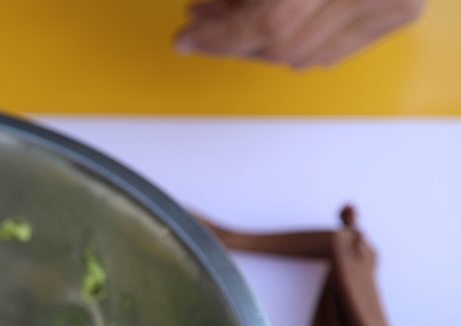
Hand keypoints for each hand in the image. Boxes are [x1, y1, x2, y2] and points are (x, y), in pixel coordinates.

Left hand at [175, 0, 424, 68]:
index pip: (270, 21)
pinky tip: (268, 28)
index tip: (187, 36)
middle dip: (232, 41)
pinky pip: (331, 52)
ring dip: (258, 46)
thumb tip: (204, 15)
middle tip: (201, 27)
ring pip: (303, 56)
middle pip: (283, 45)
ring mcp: (390, 3)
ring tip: (230, 22)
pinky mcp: (401, 12)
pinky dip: (293, 46)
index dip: (220, 34)